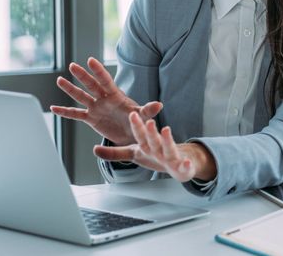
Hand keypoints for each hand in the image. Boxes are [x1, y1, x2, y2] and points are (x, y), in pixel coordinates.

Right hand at [50, 57, 162, 145]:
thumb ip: (148, 110)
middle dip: (82, 76)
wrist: (132, 134)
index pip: (106, 81)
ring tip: (59, 80)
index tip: (91, 60)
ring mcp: (96, 108)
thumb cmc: (138, 121)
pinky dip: (65, 112)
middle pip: (91, 85)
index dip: (99, 71)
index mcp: (116, 96)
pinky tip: (53, 108)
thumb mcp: (143, 117)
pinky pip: (76, 114)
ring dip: (70, 89)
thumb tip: (159, 105)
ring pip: (81, 96)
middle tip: (72, 65)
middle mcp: (104, 99)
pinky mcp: (91, 119)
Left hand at [93, 112, 216, 182]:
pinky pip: (185, 167)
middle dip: (151, 132)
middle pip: (154, 140)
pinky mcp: (183, 167)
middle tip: (148, 121)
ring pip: (169, 149)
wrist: (180, 162)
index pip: (140, 135)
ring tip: (166, 130)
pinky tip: (186, 163)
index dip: (136, 126)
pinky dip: (186, 165)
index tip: (132, 115)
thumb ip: (116, 153)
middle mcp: (160, 148)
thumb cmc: (155, 155)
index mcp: (147, 145)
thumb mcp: (134, 154)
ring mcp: (172, 157)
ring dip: (168, 140)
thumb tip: (95, 149)